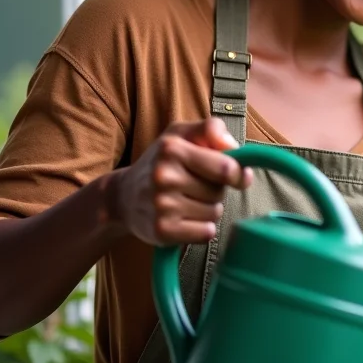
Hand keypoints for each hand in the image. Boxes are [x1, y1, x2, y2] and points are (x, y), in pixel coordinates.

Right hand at [113, 118, 251, 244]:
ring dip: (209, 209)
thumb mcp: (181, 134)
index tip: (238, 176)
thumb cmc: (162, 161)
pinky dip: (202, 228)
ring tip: (189, 201)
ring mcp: (161, 205)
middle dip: (216, 190)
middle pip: (219, 191)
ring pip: (214, 213)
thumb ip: (211, 129)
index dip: (238, 174)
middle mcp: (164, 176)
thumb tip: (233, 147)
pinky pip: (205, 233)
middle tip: (197, 185)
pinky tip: (186, 219)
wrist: (123, 196)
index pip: (225, 167)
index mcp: (172, 149)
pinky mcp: (162, 231)